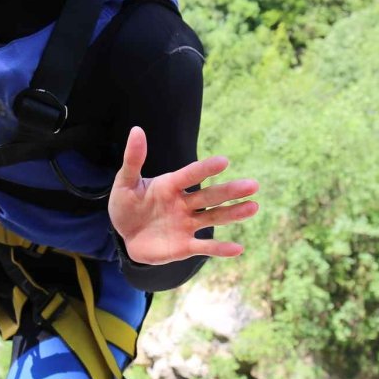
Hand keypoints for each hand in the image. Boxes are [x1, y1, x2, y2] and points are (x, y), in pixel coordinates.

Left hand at [109, 126, 259, 265]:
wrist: (125, 236)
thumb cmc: (126, 205)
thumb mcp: (125, 182)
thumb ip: (133, 159)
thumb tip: (136, 130)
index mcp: (171, 185)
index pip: (191, 175)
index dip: (206, 169)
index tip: (224, 161)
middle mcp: (184, 203)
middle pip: (210, 196)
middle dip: (231, 191)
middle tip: (253, 185)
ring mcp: (186, 224)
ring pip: (214, 217)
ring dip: (233, 214)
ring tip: (254, 206)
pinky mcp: (184, 246)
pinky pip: (205, 247)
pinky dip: (220, 248)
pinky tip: (238, 248)